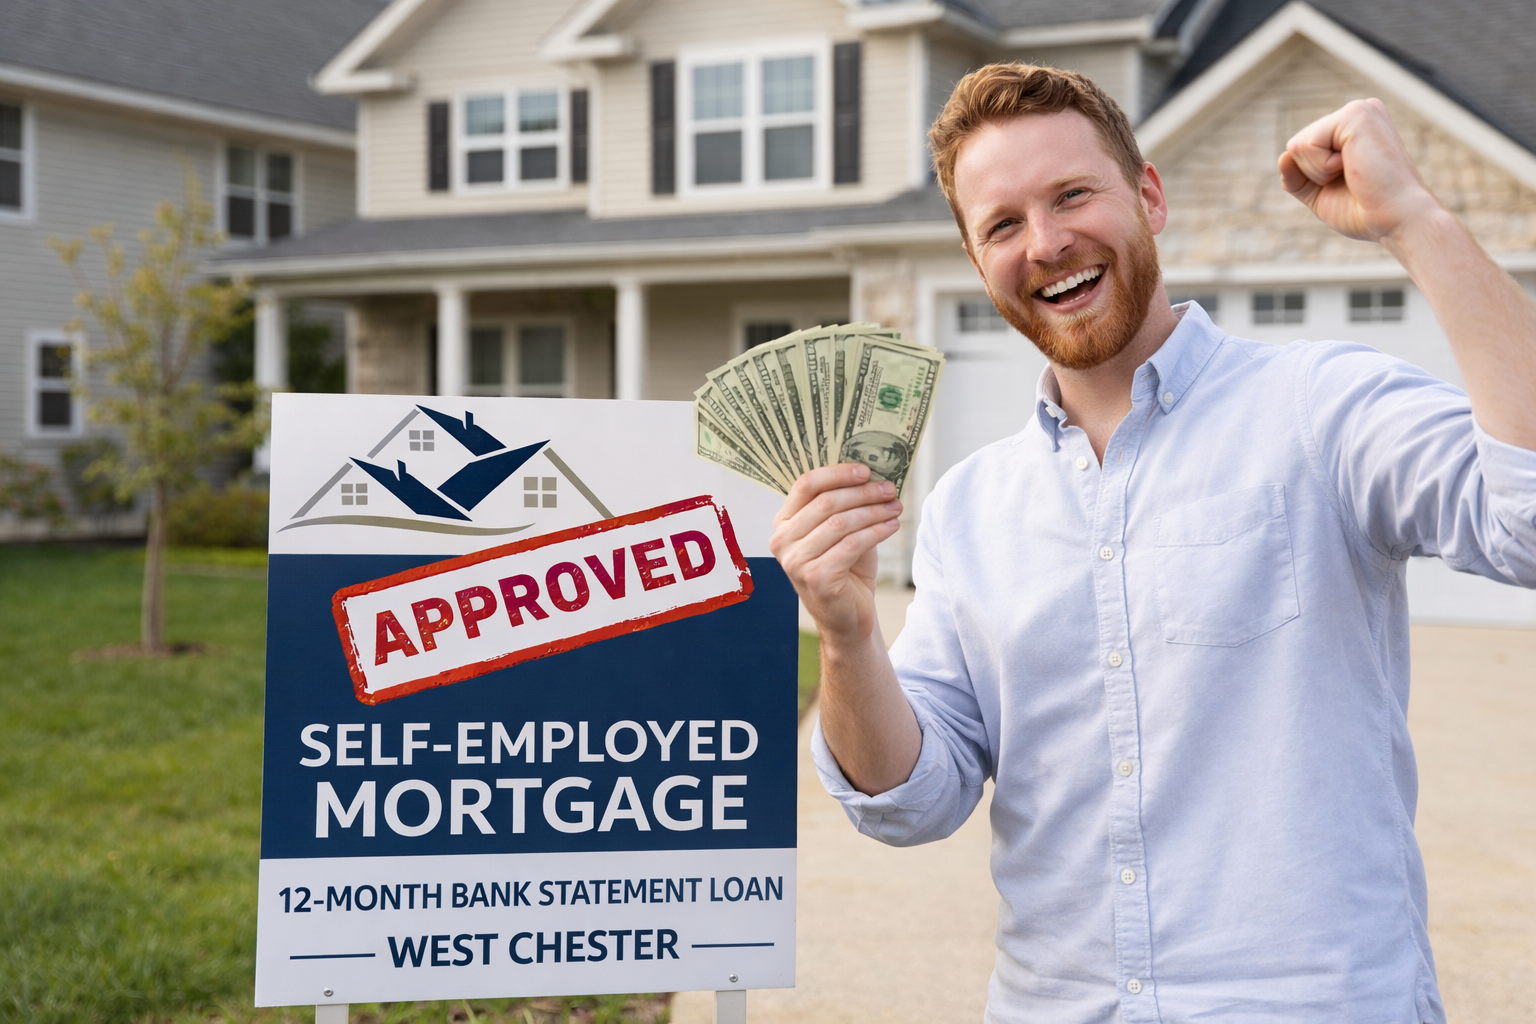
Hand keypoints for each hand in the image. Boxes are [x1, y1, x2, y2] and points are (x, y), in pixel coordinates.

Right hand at [769, 464, 900, 646]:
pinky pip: (851, 545)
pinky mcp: (815, 578)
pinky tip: (892, 526)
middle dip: (863, 493)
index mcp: (784, 522)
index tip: (866, 470)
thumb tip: (873, 475)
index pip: (806, 485)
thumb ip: (846, 505)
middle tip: (889, 489)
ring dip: (873, 511)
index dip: (837, 473)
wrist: (847, 616)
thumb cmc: (845, 569)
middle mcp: (782, 541)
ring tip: (895, 507)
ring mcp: (796, 562)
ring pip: (840, 523)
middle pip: (825, 502)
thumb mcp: (841, 532)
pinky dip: (876, 532)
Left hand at [1278, 98, 1439, 243]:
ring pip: (1297, 146)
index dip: (1313, 177)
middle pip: (1297, 146)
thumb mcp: (1321, 194)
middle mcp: (1357, 112)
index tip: (1350, 183)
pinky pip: (1304, 145)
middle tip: (1353, 181)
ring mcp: (1358, 110)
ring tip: (1355, 174)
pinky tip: (1353, 167)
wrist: (1398, 219)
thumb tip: (1283, 156)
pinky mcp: (1354, 115)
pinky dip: (1321, 168)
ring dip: (1318, 172)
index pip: (1303, 149)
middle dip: (1313, 175)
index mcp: (1353, 128)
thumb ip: (1298, 177)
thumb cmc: (1367, 212)